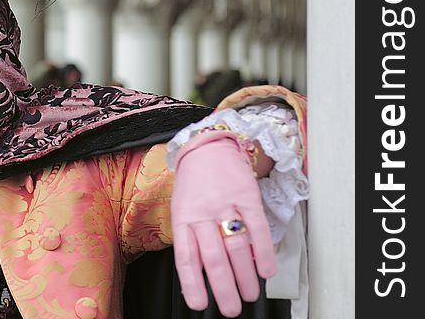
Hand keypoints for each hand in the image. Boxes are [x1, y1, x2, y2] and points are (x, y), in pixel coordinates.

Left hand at [171, 135, 275, 316]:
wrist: (208, 146)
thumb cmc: (194, 182)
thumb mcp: (182, 208)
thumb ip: (191, 238)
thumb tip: (201, 275)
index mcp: (183, 217)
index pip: (186, 256)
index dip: (193, 283)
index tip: (200, 304)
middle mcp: (202, 211)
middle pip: (214, 257)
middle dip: (224, 288)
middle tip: (231, 308)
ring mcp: (225, 203)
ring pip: (236, 246)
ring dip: (245, 276)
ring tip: (249, 294)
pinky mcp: (246, 195)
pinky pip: (257, 228)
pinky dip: (263, 252)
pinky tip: (266, 270)